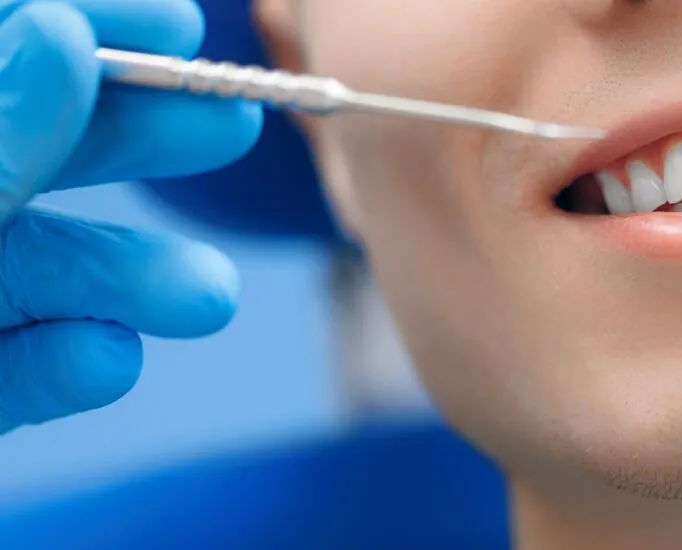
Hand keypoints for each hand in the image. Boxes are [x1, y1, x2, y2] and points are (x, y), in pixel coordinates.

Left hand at [0, 0, 261, 432]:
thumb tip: (62, 34)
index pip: (1, 49)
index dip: (85, 25)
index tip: (175, 26)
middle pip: (29, 149)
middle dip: (133, 139)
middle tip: (232, 129)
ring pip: (29, 267)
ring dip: (127, 278)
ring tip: (208, 299)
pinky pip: (4, 367)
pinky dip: (59, 365)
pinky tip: (105, 359)